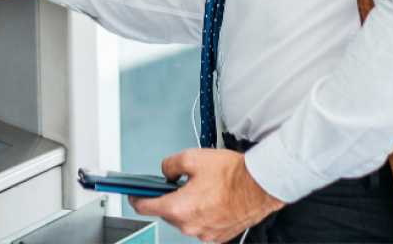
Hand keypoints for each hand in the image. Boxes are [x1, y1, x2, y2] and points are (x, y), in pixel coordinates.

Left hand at [129, 149, 284, 242]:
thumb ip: (170, 165)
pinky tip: (211, 197)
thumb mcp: (192, 157)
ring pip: (184, 219)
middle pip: (166, 213)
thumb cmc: (231, 173)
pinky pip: (200, 224)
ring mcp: (205, 234)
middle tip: (175, 181)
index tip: (132, 193)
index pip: (145, 207)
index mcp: (179, 208)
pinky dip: (201, 212)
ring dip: (185, 205)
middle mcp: (190, 226)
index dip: (136, 197)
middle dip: (167, 197)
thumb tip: (166, 173)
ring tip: (199, 186)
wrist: (259, 186)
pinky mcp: (218, 236)